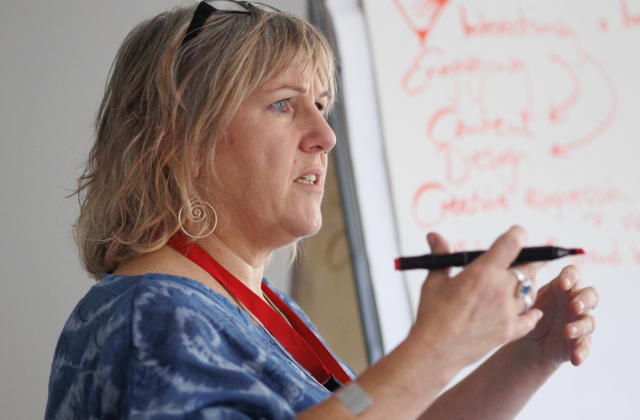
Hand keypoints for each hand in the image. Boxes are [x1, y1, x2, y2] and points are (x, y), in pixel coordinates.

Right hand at [411, 226, 543, 369]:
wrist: (435, 351)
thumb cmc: (431, 314)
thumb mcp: (434, 281)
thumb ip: (441, 256)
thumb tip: (433, 236)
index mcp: (483, 272)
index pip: (513, 242)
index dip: (517, 234)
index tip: (514, 234)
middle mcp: (501, 290)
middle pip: (530, 267)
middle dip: (528, 260)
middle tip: (522, 259)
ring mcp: (508, 312)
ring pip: (531, 292)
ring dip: (528, 285)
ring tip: (519, 284)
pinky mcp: (509, 331)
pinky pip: (530, 318)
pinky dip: (532, 313)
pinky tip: (531, 310)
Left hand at [521, 265, 597, 367]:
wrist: (530, 341)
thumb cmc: (532, 312)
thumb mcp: (528, 300)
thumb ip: (528, 289)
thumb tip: (525, 275)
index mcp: (562, 288)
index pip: (573, 275)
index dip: (571, 277)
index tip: (562, 284)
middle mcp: (575, 302)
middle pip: (590, 295)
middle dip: (584, 299)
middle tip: (574, 306)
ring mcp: (580, 322)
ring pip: (589, 321)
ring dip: (580, 326)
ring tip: (567, 331)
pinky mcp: (580, 341)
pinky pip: (585, 346)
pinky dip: (582, 352)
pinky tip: (576, 358)